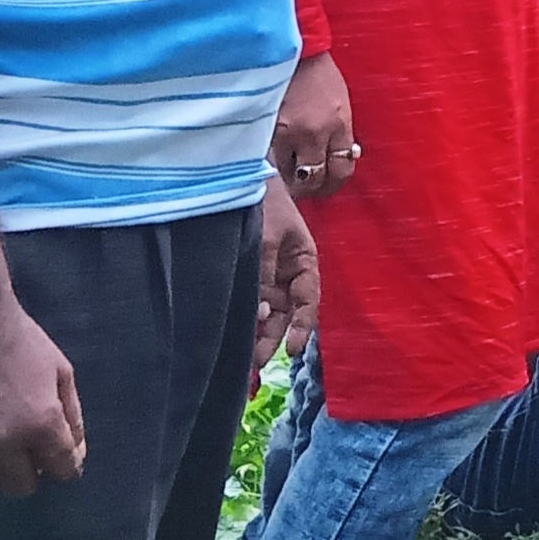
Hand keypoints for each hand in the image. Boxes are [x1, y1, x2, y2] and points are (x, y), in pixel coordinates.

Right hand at [0, 303, 85, 496]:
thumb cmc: (21, 342)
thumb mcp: (62, 373)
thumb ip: (72, 416)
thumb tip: (76, 450)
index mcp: (41, 426)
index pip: (62, 470)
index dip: (66, 465)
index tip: (60, 457)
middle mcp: (5, 443)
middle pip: (22, 488)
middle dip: (31, 474)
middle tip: (29, 455)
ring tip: (0, 448)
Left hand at [255, 176, 319, 368]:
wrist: (236, 176)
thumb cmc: (263, 202)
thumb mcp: (266, 238)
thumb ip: (264, 276)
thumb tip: (261, 315)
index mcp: (304, 262)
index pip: (308, 301)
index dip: (302, 327)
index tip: (292, 351)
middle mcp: (287, 273)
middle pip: (285, 314)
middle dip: (271, 338)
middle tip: (253, 362)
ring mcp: (266, 275)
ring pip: (265, 312)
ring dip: (255, 332)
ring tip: (240, 356)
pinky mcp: (246, 274)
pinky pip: (248, 301)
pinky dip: (242, 317)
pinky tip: (230, 332)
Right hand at [273, 53, 356, 199]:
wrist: (290, 48)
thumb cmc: (317, 72)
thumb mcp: (340, 102)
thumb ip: (340, 132)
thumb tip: (341, 158)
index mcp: (338, 124)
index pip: (341, 170)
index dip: (334, 183)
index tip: (329, 184)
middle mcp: (314, 133)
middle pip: (314, 180)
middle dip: (312, 188)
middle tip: (308, 187)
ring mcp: (286, 133)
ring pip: (288, 174)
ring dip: (290, 177)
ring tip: (289, 173)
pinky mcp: (263, 129)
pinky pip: (270, 158)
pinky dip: (272, 161)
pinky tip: (274, 156)